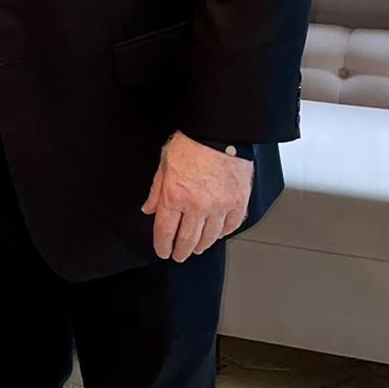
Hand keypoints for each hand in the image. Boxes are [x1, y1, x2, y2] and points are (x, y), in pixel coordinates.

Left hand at [141, 131, 253, 262]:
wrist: (221, 131)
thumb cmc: (193, 142)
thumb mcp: (164, 163)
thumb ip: (156, 190)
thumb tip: (149, 208)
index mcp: (174, 196)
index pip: (165, 231)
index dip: (162, 246)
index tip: (163, 251)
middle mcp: (196, 205)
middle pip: (187, 239)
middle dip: (181, 251)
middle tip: (179, 256)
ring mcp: (219, 206)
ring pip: (210, 236)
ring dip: (201, 245)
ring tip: (197, 248)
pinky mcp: (238, 201)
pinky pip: (231, 225)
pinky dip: (224, 232)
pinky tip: (219, 234)